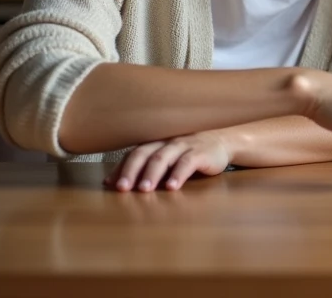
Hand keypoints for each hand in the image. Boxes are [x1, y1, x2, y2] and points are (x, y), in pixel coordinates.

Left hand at [104, 129, 232, 191]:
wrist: (222, 141)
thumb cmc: (189, 153)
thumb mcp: (166, 157)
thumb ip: (142, 166)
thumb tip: (109, 181)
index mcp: (155, 143)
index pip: (133, 153)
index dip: (121, 168)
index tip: (110, 185)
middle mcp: (166, 141)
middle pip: (143, 153)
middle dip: (131, 171)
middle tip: (123, 189)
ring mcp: (184, 145)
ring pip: (163, 157)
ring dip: (152, 174)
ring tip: (144, 190)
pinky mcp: (201, 152)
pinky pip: (187, 162)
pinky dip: (177, 174)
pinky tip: (172, 187)